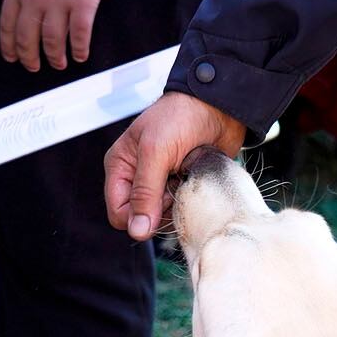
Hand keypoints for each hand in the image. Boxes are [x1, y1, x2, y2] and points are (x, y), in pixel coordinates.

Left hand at [0, 0, 124, 72]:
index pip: (7, 24)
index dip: (8, 45)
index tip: (11, 57)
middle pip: (27, 38)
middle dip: (29, 58)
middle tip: (34, 67)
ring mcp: (59, 3)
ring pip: (52, 42)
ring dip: (55, 57)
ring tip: (60, 64)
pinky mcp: (83, 3)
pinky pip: (80, 35)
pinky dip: (79, 49)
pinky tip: (81, 56)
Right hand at [106, 91, 245, 240]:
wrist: (217, 106)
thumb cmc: (181, 115)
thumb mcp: (156, 151)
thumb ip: (145, 191)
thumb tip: (137, 230)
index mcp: (121, 166)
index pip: (119, 212)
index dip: (137, 217)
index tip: (159, 205)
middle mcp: (139, 177)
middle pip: (142, 217)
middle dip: (160, 209)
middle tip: (174, 183)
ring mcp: (162, 183)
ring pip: (164, 216)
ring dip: (177, 202)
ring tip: (185, 176)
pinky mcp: (182, 185)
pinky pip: (183, 208)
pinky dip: (190, 198)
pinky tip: (194, 179)